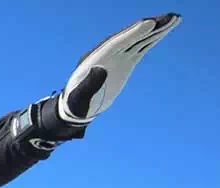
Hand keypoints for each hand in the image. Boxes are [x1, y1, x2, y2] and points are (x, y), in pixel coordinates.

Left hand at [59, 13, 181, 124]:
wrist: (78, 106)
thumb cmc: (77, 104)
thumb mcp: (80, 97)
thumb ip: (89, 84)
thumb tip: (100, 69)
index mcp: (94, 59)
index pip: (115, 43)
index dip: (132, 33)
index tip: (148, 23)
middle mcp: (106, 54)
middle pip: (130, 37)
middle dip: (149, 26)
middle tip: (170, 17)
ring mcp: (116, 56)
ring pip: (138, 40)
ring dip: (156, 29)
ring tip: (174, 19)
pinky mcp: (124, 62)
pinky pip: (140, 47)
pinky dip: (152, 39)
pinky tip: (164, 31)